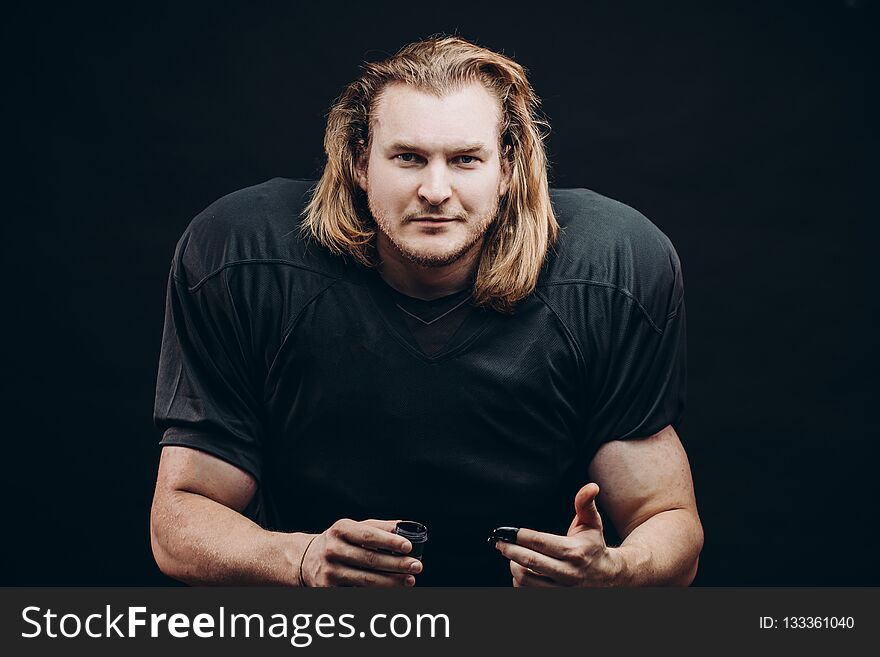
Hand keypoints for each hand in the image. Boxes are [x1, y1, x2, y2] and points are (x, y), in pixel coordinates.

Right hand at [301, 518, 422, 586]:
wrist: (305, 559)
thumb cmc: (338, 541)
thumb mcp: (352, 528)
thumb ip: (378, 527)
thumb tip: (405, 528)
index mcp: (341, 529)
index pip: (368, 536)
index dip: (389, 542)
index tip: (408, 546)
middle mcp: (332, 549)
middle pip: (369, 560)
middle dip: (396, 565)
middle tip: (416, 566)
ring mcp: (329, 571)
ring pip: (365, 580)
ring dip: (391, 582)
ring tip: (409, 581)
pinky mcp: (327, 590)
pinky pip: (356, 593)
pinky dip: (376, 594)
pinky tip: (391, 592)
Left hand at [495, 483, 620, 586]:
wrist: (608, 577)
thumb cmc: (594, 546)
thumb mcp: (592, 523)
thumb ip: (585, 504)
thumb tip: (591, 486)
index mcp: (574, 552)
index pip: (540, 543)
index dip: (520, 536)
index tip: (505, 531)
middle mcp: (568, 573)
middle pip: (529, 562)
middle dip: (510, 550)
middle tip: (499, 542)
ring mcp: (562, 589)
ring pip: (525, 580)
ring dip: (513, 566)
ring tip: (511, 555)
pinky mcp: (556, 598)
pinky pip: (528, 592)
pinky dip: (519, 581)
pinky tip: (520, 569)